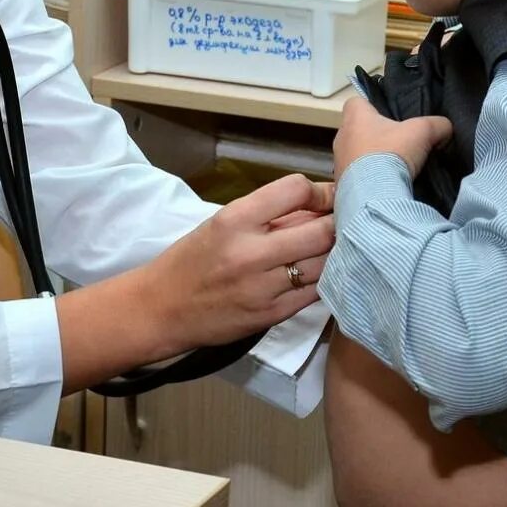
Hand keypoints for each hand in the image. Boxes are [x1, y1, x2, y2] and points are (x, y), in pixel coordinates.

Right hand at [144, 174, 335, 353]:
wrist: (161, 308)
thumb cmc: (192, 260)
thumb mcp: (222, 224)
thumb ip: (266, 214)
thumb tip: (316, 204)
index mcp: (234, 219)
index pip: (294, 190)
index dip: (319, 191)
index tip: (325, 197)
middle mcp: (250, 252)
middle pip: (320, 230)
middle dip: (338, 223)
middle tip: (345, 222)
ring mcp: (262, 288)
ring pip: (324, 264)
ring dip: (337, 254)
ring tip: (339, 248)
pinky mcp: (271, 316)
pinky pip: (315, 293)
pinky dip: (325, 281)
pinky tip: (323, 274)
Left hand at [334, 94, 451, 179]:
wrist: (373, 195)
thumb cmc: (391, 152)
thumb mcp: (423, 131)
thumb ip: (437, 125)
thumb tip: (445, 129)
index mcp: (354, 117)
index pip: (356, 101)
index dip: (372, 105)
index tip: (389, 115)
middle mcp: (341, 137)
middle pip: (358, 130)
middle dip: (377, 135)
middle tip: (399, 143)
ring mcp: (339, 162)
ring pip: (357, 154)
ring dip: (372, 159)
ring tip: (395, 166)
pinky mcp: (342, 184)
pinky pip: (357, 177)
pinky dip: (370, 179)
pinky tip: (387, 184)